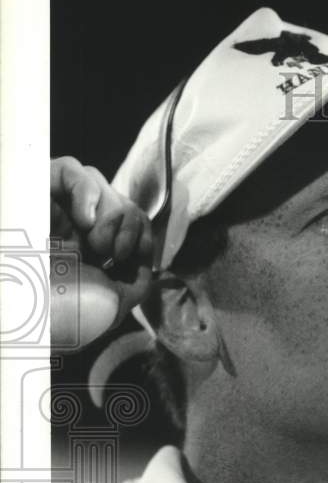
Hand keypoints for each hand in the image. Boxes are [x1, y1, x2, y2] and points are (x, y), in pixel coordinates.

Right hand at [50, 156, 154, 347]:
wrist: (24, 312)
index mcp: (92, 248)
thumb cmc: (62, 313)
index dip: (142, 233)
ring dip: (110, 217)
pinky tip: (85, 221)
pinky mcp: (36, 187)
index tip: (131, 257)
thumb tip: (147, 259)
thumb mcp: (112, 305)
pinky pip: (72, 169)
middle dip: (129, 229)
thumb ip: (137, 281)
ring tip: (95, 246)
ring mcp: (54, 204)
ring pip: (100, 183)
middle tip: (111, 256)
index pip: (133, 220)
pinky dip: (88, 193)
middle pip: (120, 199)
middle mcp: (74, 223)